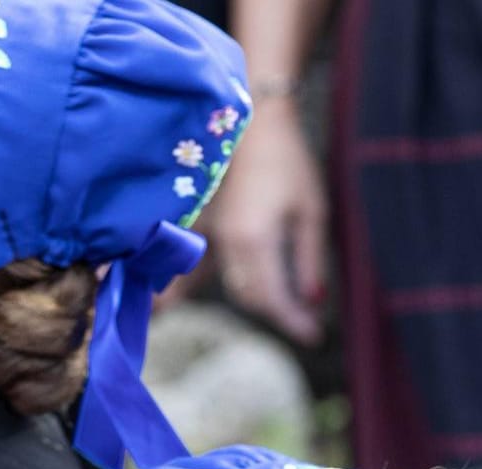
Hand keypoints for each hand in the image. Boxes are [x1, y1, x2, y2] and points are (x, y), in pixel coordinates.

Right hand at [210, 101, 327, 344]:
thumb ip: (308, 260)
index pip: (272, 298)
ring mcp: (203, 231)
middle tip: (303, 321)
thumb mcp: (311, 211)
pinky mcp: (194, 220)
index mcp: (254, 240)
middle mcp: (223, 241)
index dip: (293, 321)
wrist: (250, 120)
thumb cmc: (287, 161)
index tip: (313, 335)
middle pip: (247, 296)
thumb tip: (313, 301)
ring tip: (271, 312)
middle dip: (275, 312)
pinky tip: (168, 302)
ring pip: (220, 283)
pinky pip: (189, 263)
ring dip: (244, 300)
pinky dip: (186, 285)